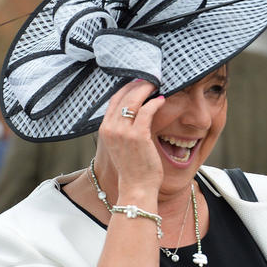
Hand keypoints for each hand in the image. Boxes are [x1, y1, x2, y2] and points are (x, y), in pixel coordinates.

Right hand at [97, 79, 164, 199]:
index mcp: (104, 129)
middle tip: (150, 79)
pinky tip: (162, 100)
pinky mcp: (138, 136)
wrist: (136, 187)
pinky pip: (147, 112)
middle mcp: (110, 128)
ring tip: (157, 85)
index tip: (138, 82)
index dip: (126, 88)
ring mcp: (123, 132)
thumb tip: (134, 111)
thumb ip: (123, 128)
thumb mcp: (121, 145)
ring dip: (146, 90)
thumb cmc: (132, 167)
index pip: (113, 100)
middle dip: (137, 84)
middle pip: (123, 96)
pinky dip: (155, 103)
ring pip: (134, 101)